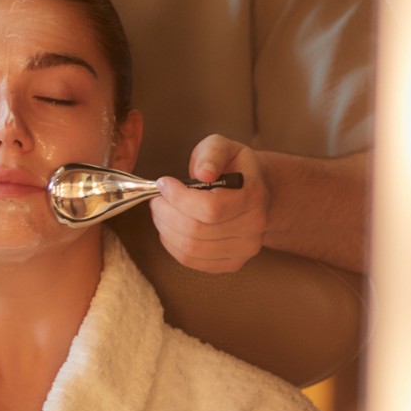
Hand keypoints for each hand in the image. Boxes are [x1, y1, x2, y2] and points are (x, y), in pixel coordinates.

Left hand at [148, 135, 269, 273]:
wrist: (251, 191)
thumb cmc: (231, 167)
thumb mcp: (222, 147)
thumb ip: (212, 154)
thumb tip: (203, 173)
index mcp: (254, 196)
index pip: (210, 209)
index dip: (178, 197)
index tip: (164, 183)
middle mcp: (254, 227)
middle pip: (196, 231)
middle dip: (166, 213)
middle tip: (156, 199)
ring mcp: (244, 249)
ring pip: (190, 249)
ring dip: (165, 228)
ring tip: (160, 211)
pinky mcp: (231, 263)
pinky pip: (191, 261)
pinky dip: (171, 244)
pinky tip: (169, 227)